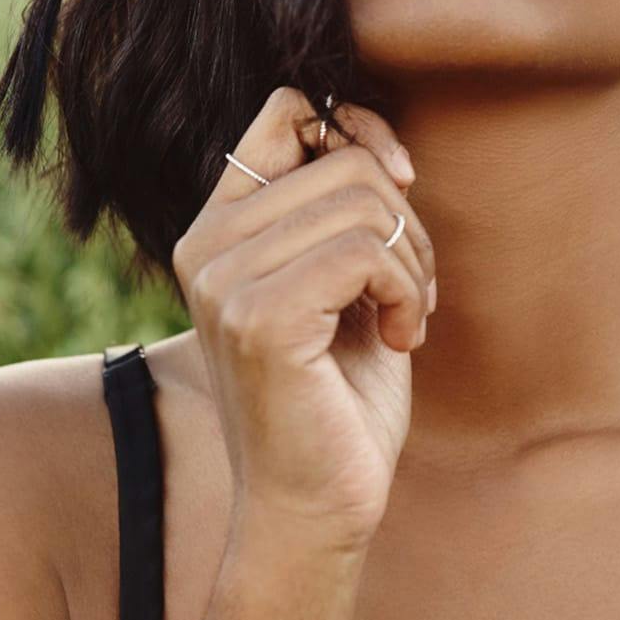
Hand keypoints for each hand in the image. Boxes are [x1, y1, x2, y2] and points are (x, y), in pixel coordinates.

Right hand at [172, 86, 435, 553]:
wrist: (316, 509)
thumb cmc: (338, 403)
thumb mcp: (343, 290)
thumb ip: (341, 217)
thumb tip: (378, 144)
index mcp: (217, 230)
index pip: (286, 111)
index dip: (359, 129)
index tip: (403, 183)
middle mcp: (205, 246)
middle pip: (342, 162)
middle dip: (407, 224)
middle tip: (414, 295)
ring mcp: (225, 281)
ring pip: (363, 206)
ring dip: (414, 264)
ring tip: (408, 321)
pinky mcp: (260, 318)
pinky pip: (366, 253)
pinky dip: (409, 293)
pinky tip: (405, 340)